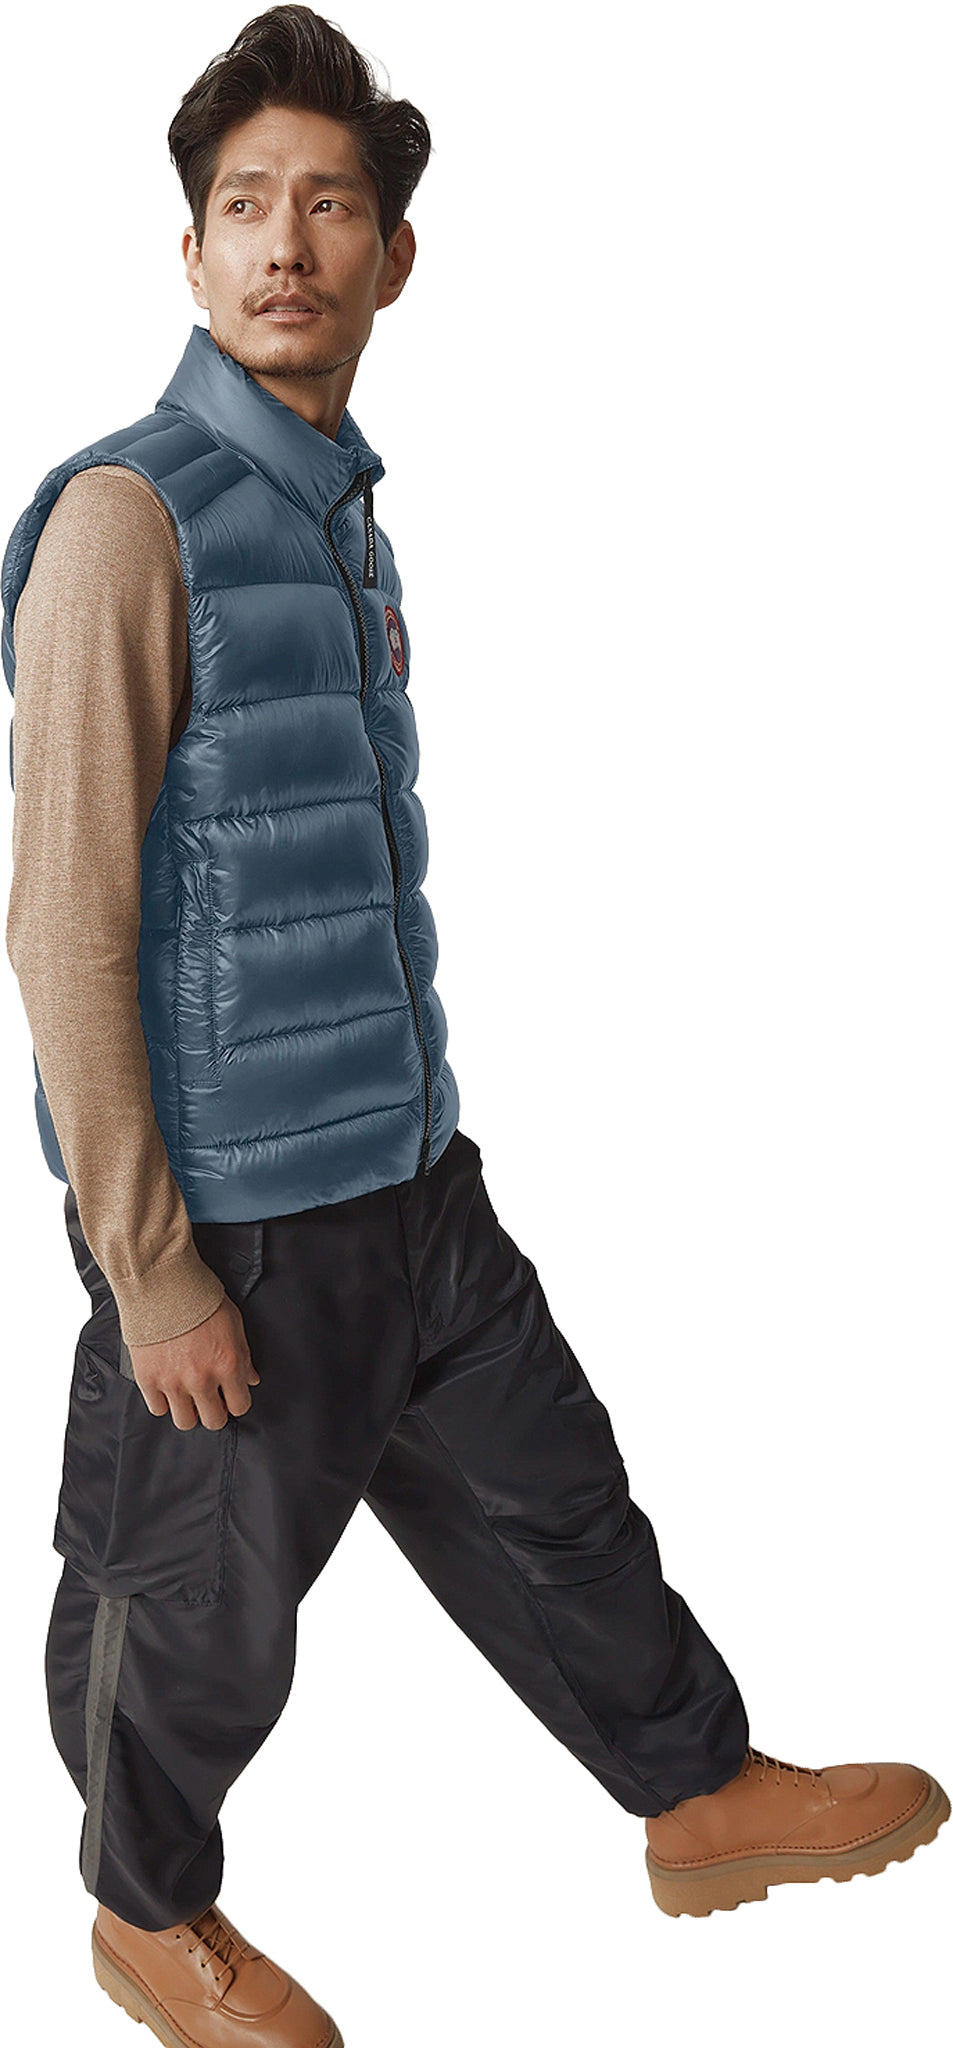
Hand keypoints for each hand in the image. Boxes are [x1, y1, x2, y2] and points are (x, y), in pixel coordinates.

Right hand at [127, 1294, 260, 1429]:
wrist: (162, 1284)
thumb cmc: (199, 1298)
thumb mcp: (234, 1323)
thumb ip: (244, 1356)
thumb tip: (250, 1379)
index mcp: (228, 1365)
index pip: (240, 1406)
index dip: (236, 1402)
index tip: (230, 1397)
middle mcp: (202, 1379)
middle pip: (213, 1420)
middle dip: (215, 1411)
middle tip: (210, 1398)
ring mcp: (173, 1382)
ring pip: (185, 1421)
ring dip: (189, 1411)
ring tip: (188, 1395)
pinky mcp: (148, 1379)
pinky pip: (158, 1409)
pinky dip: (164, 1402)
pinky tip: (168, 1388)